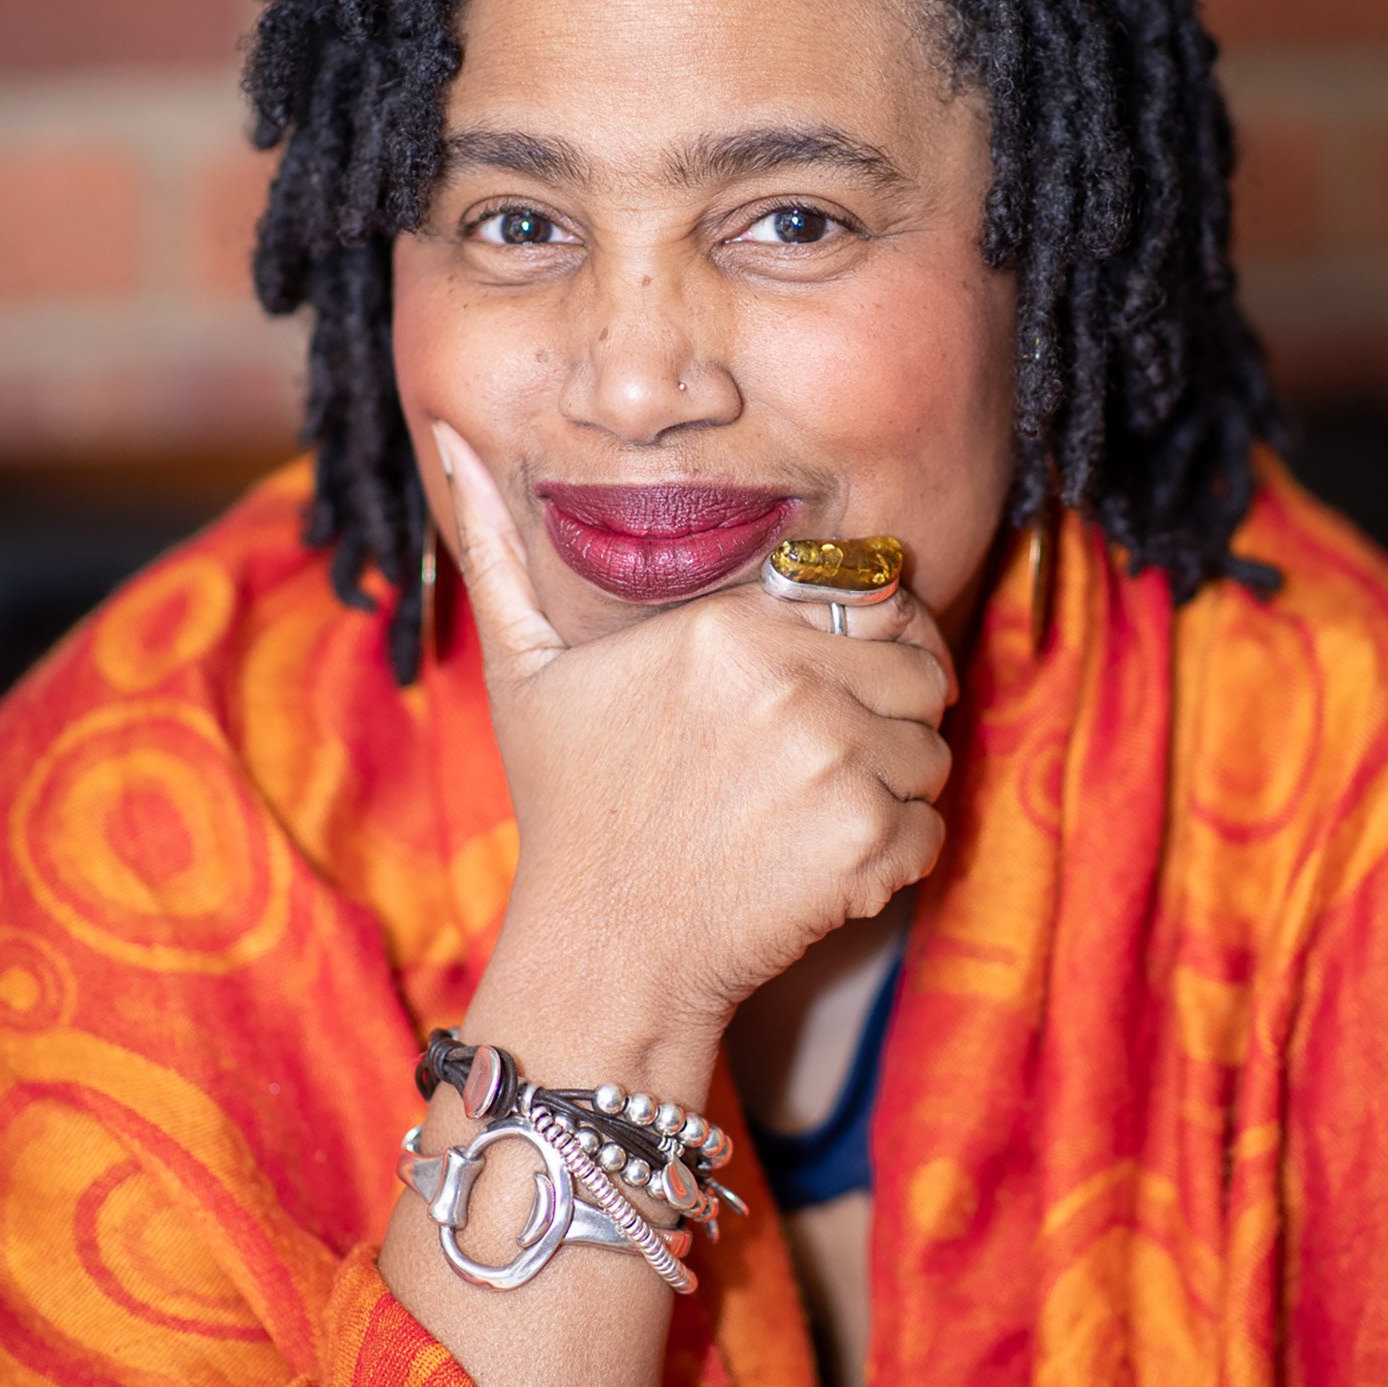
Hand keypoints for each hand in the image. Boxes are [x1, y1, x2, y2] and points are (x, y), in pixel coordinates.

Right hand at [433, 424, 954, 1062]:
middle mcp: (787, 680)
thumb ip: (501, 549)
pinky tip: (823, 871)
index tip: (837, 692)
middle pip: (921, 673)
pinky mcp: (863, 842)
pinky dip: (896, 860)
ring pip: (934, 752)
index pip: (874, 601)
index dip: (873, 646)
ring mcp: (831, 761)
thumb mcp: (524, 671)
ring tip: (812, 820)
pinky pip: (932, 830)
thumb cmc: (571, 811)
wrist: (600, 952)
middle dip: (890, 719)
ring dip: (893, 792)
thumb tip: (453, 434)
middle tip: (827, 767)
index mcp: (726, 624)